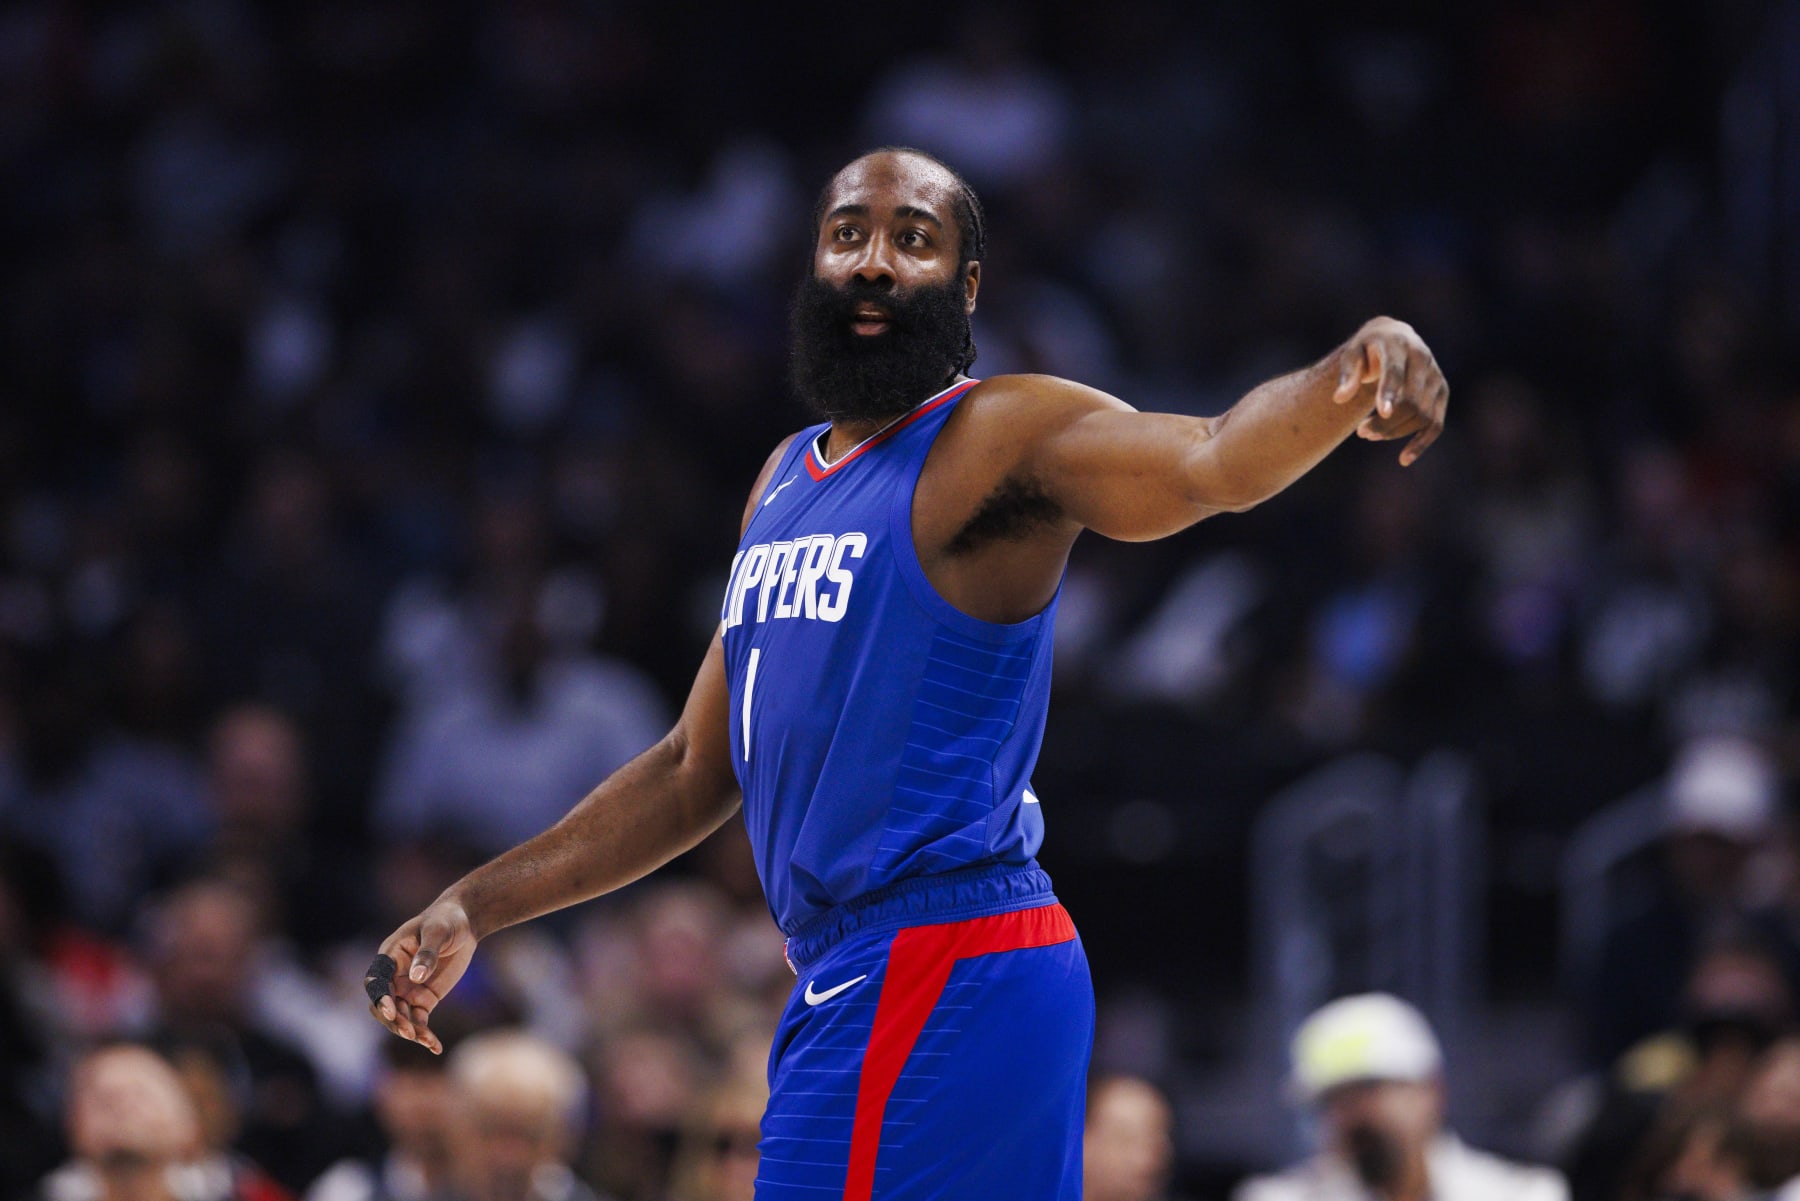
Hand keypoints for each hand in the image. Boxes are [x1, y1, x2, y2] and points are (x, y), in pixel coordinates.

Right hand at [365, 896, 477, 1053]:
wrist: (464, 923)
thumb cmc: (446, 920)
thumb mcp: (439, 931)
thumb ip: (428, 953)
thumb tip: (417, 977)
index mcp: (390, 955)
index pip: (376, 980)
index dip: (380, 997)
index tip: (390, 1010)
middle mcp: (394, 976)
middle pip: (383, 1005)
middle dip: (393, 1021)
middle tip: (410, 1032)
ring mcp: (407, 989)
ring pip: (400, 1017)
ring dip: (410, 1031)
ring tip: (428, 1041)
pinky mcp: (423, 999)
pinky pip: (419, 1021)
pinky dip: (425, 1035)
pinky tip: (436, 1047)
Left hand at [1332, 317, 1448, 465]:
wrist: (1395, 337)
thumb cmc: (1367, 348)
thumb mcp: (1353, 353)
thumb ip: (1347, 373)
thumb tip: (1340, 398)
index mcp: (1399, 345)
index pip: (1396, 371)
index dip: (1390, 392)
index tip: (1382, 413)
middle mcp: (1423, 359)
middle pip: (1411, 400)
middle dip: (1386, 422)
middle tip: (1361, 432)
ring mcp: (1436, 377)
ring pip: (1422, 415)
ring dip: (1395, 431)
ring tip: (1368, 434)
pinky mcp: (1442, 392)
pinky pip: (1436, 424)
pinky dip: (1422, 443)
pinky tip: (1404, 459)